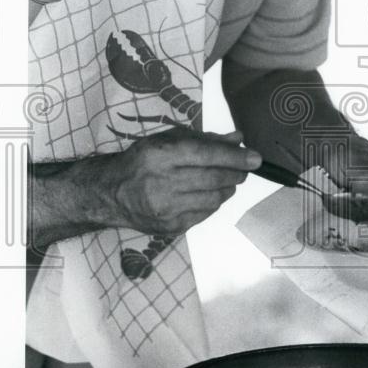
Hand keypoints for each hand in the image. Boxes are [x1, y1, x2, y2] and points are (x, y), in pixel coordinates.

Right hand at [97, 128, 261, 235]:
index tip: (256, 158)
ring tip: (226, 180)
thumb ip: (206, 139)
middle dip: (237, 173)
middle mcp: (163, 182)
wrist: (112, 193)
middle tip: (245, 169)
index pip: (208, 156)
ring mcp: (166, 208)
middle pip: (215, 179)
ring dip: (227, 188)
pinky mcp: (170, 227)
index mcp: (162, 154)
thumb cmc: (143, 161)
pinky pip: (205, 215)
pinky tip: (207, 194)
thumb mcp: (169, 140)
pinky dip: (213, 203)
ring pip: (214, 199)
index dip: (236, 157)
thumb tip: (238, 140)